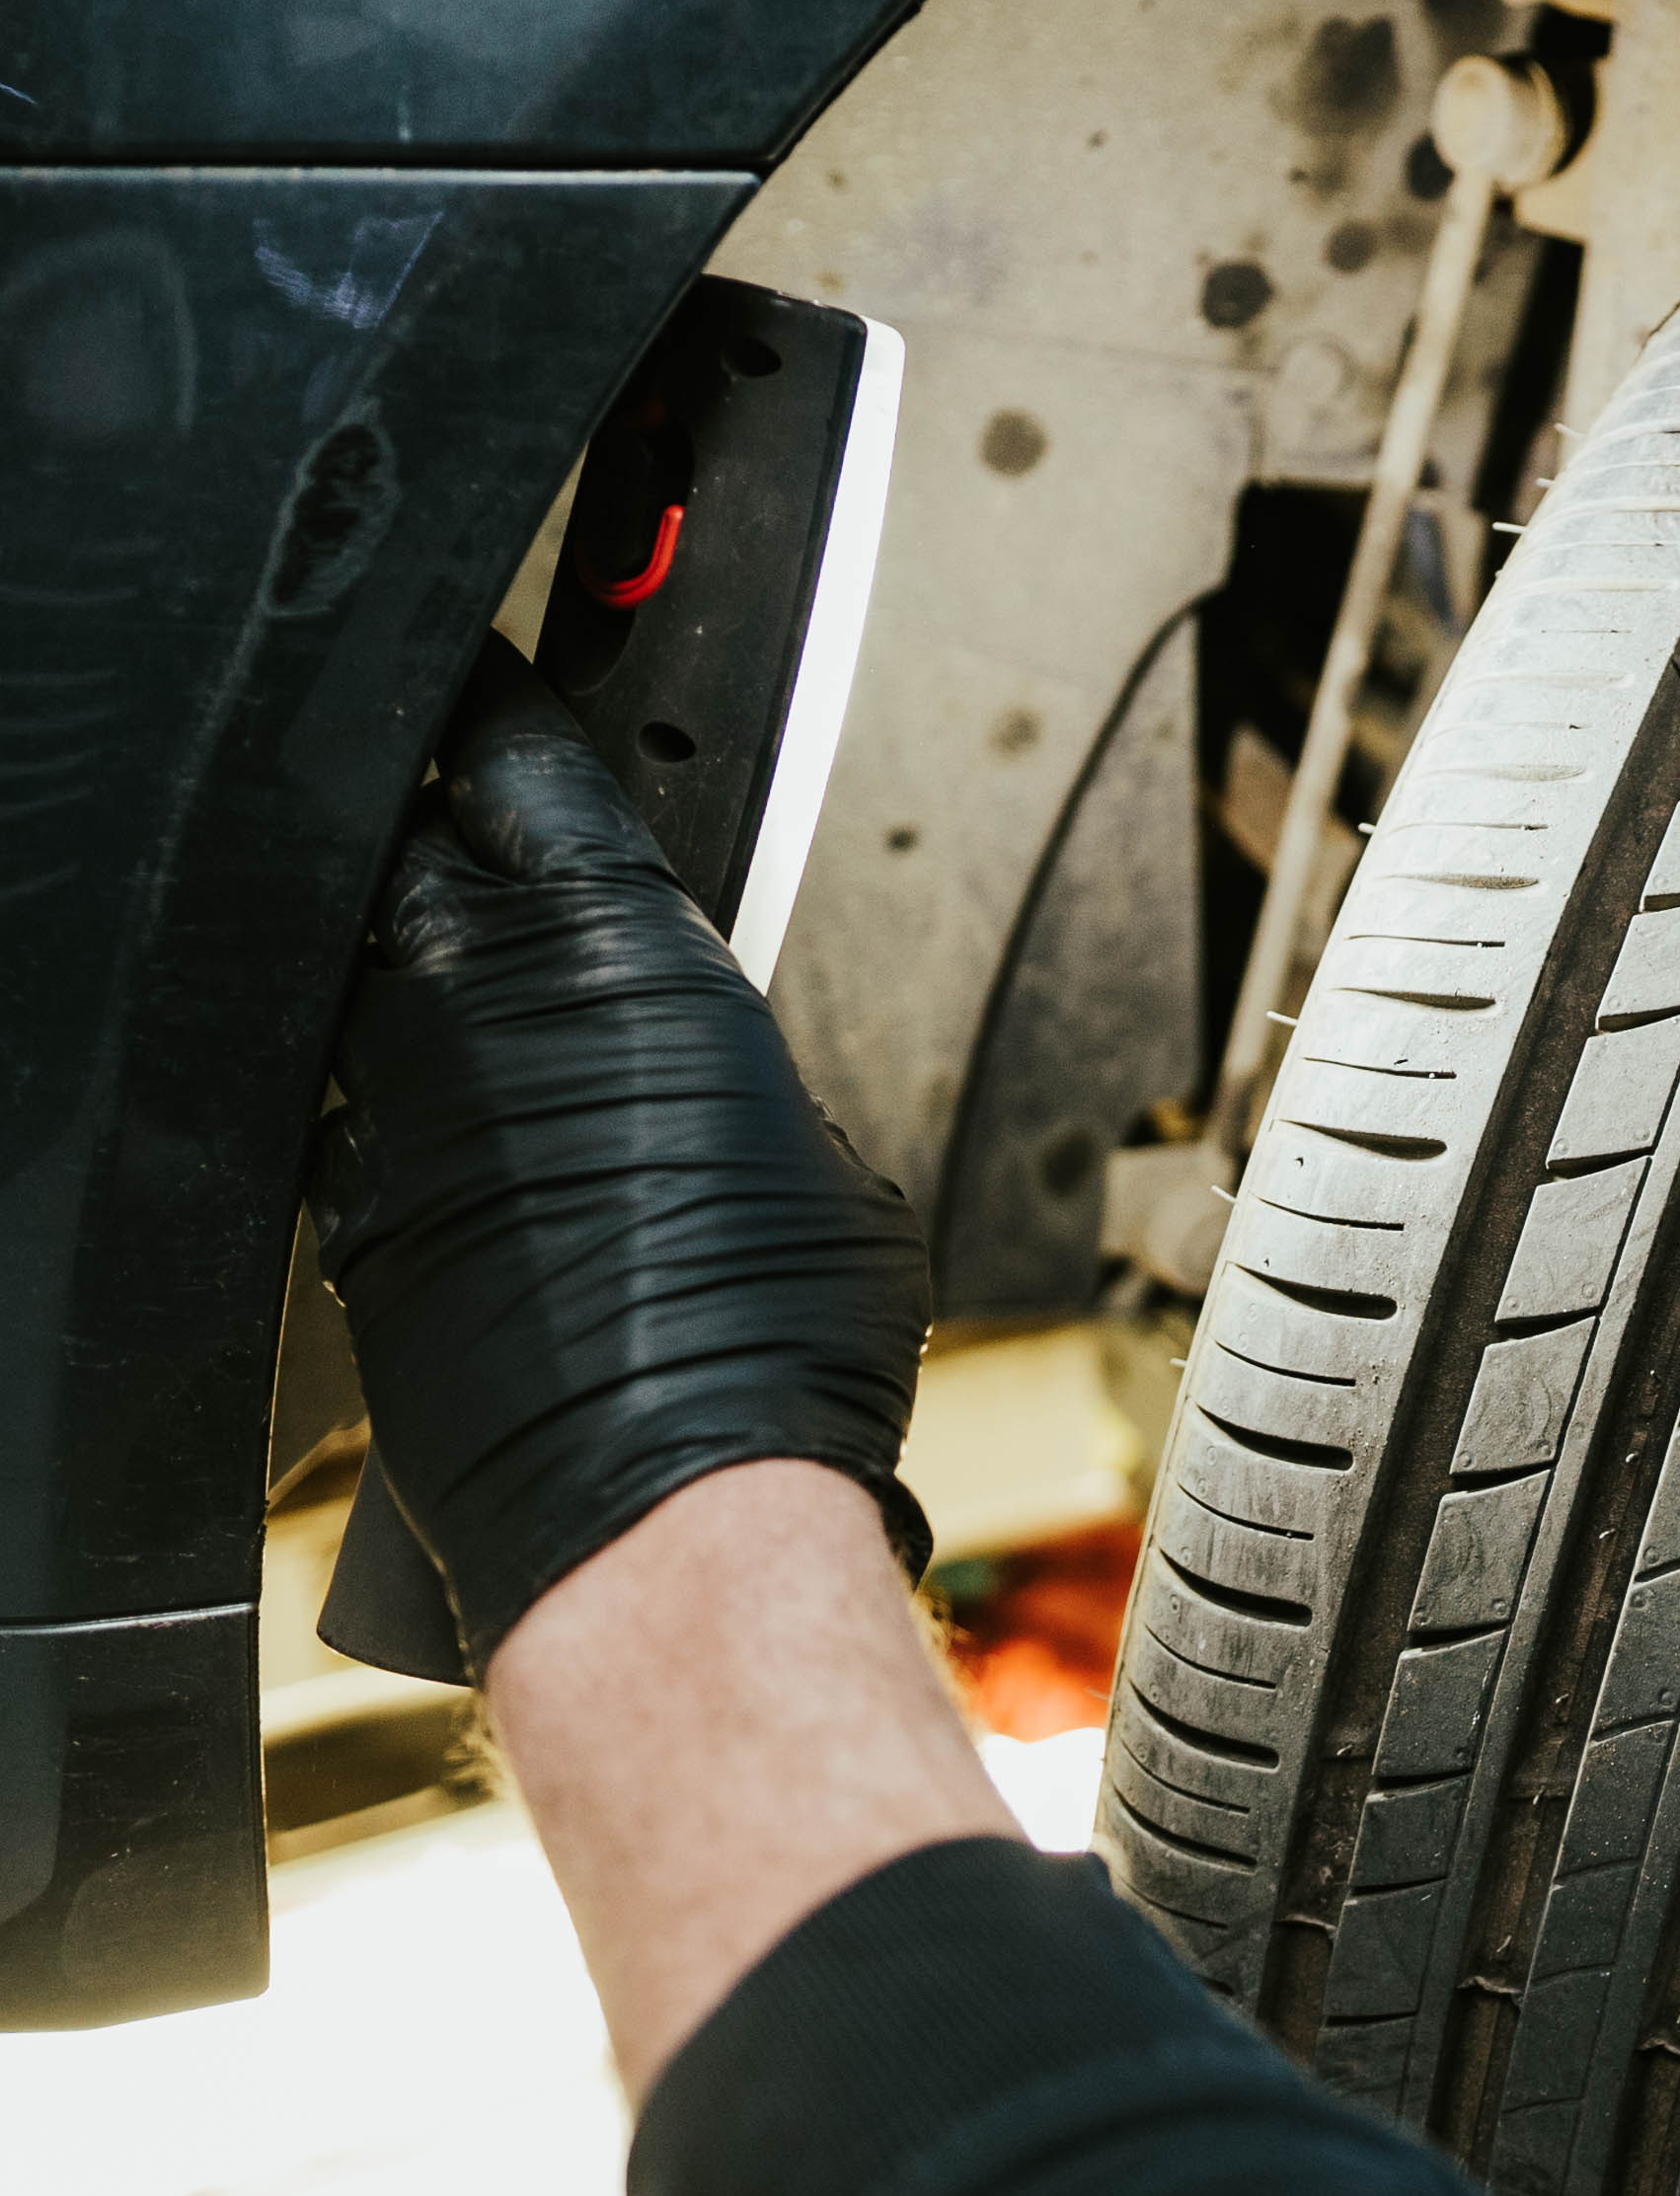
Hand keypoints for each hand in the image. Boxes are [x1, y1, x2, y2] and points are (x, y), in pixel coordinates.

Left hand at [308, 638, 929, 1680]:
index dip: (507, 710)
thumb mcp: (817, 1150)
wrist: (667, 1514)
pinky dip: (393, 1098)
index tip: (507, 681)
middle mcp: (470, 1005)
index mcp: (608, 951)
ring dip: (412, 958)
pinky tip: (455, 1128)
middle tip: (472, 797)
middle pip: (406, 840)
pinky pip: (347, 1113)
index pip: (520, 763)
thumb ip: (735, 1065)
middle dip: (437, 812)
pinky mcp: (348, 1224)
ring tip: (471, 967)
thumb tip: (697, 1072)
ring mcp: (386, 1112)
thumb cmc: (775, 1341)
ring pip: (362, 973)